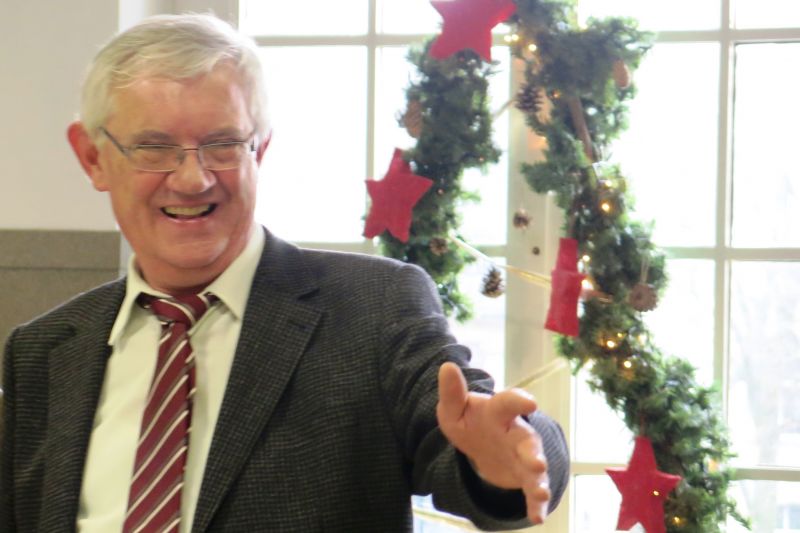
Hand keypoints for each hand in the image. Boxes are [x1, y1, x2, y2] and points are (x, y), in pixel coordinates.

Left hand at [436, 362, 550, 523]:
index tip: (529, 403)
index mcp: (500, 412)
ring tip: (540, 491)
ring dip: (538, 478)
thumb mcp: (454, 409)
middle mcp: (516, 433)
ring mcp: (523, 456)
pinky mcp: (524, 477)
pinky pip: (532, 491)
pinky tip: (537, 517)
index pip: (509, 403)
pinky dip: (536, 504)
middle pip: (528, 440)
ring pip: (535, 466)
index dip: (519, 401)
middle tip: (537, 462)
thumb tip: (446, 366)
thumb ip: (452, 392)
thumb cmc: (471, 421)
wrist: (483, 444)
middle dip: (533, 451)